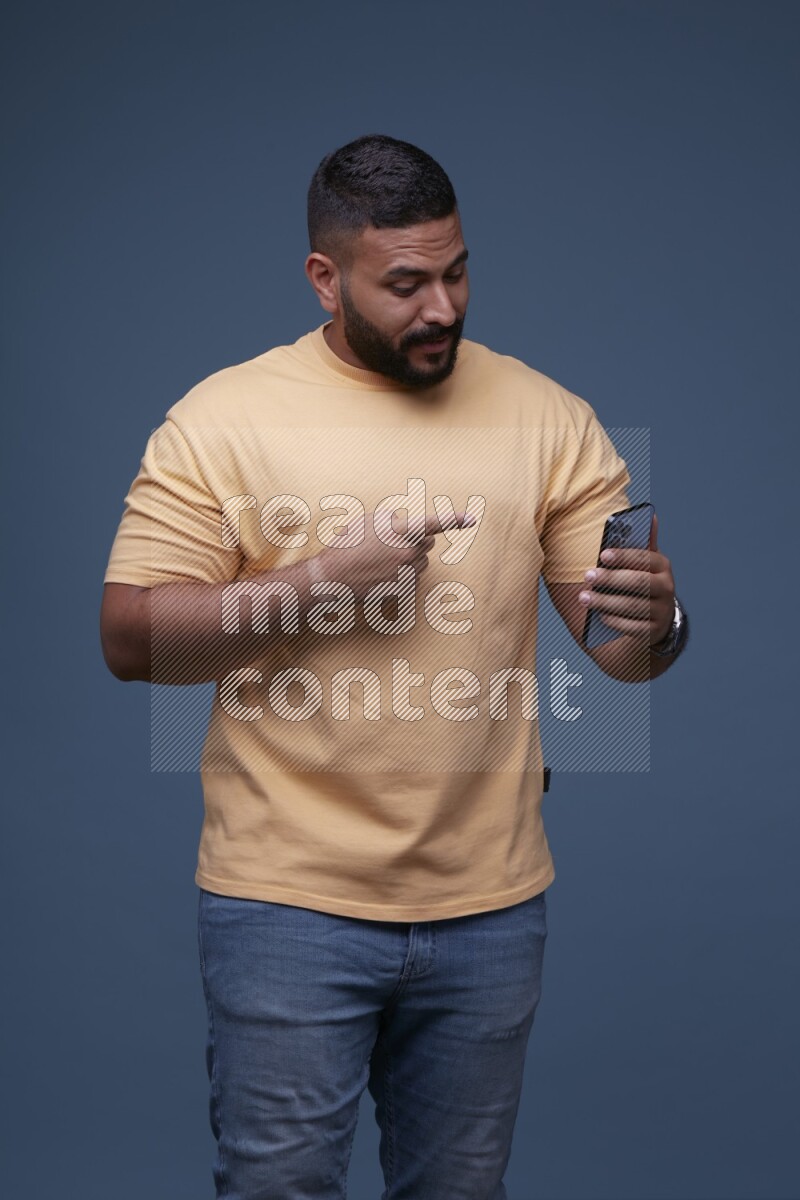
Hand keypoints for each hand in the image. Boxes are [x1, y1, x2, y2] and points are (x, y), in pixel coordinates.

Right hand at [310, 510, 473, 603]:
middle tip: (394, 543)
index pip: (433, 524)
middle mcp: (408, 552)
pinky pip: (413, 579)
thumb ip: (391, 519)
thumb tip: (402, 521)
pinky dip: (403, 576)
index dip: (454, 520)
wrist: (333, 577)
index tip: (472, 519)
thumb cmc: (346, 545)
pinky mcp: (403, 590)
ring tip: (382, 560)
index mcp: (400, 532)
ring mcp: (407, 573)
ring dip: (409, 559)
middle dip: (417, 541)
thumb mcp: (366, 521)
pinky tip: (382, 575)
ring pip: (421, 562)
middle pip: (428, 544)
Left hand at [577, 513, 674, 645]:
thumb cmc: (641, 581)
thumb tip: (650, 515)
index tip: (603, 555)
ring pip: (632, 606)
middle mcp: (667, 587)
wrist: (655, 617)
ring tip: (584, 597)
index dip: (624, 556)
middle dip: (610, 579)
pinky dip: (614, 621)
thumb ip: (642, 542)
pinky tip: (599, 615)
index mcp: (662, 566)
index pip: (645, 558)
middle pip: (638, 582)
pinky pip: (632, 627)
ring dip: (605, 602)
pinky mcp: (654, 631)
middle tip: (587, 576)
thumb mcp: (643, 562)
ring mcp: (662, 610)